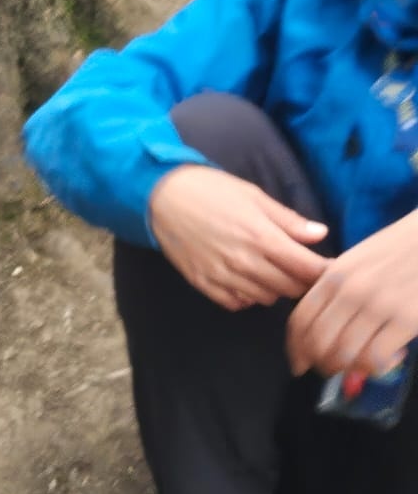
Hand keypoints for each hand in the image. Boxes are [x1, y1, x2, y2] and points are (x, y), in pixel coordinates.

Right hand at [148, 164, 327, 310]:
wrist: (162, 197)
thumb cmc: (211, 190)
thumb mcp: (254, 196)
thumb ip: (288, 220)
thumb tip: (320, 234)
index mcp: (262, 237)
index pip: (308, 269)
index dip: (325, 271)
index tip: (330, 267)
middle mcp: (244, 262)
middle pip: (291, 288)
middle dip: (303, 280)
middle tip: (302, 268)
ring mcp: (223, 277)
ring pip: (267, 298)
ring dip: (276, 288)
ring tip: (273, 271)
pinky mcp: (204, 284)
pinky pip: (238, 304)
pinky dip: (248, 296)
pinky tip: (247, 280)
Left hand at [288, 210, 417, 378]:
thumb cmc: (400, 249)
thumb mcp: (357, 259)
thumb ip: (335, 287)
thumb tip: (318, 324)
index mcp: (334, 275)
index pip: (300, 319)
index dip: (295, 348)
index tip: (299, 362)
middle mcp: (351, 290)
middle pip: (318, 341)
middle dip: (319, 363)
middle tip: (329, 370)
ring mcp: (379, 305)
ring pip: (344, 354)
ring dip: (346, 369)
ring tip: (356, 367)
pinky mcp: (407, 319)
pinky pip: (376, 357)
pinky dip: (374, 367)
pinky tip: (384, 360)